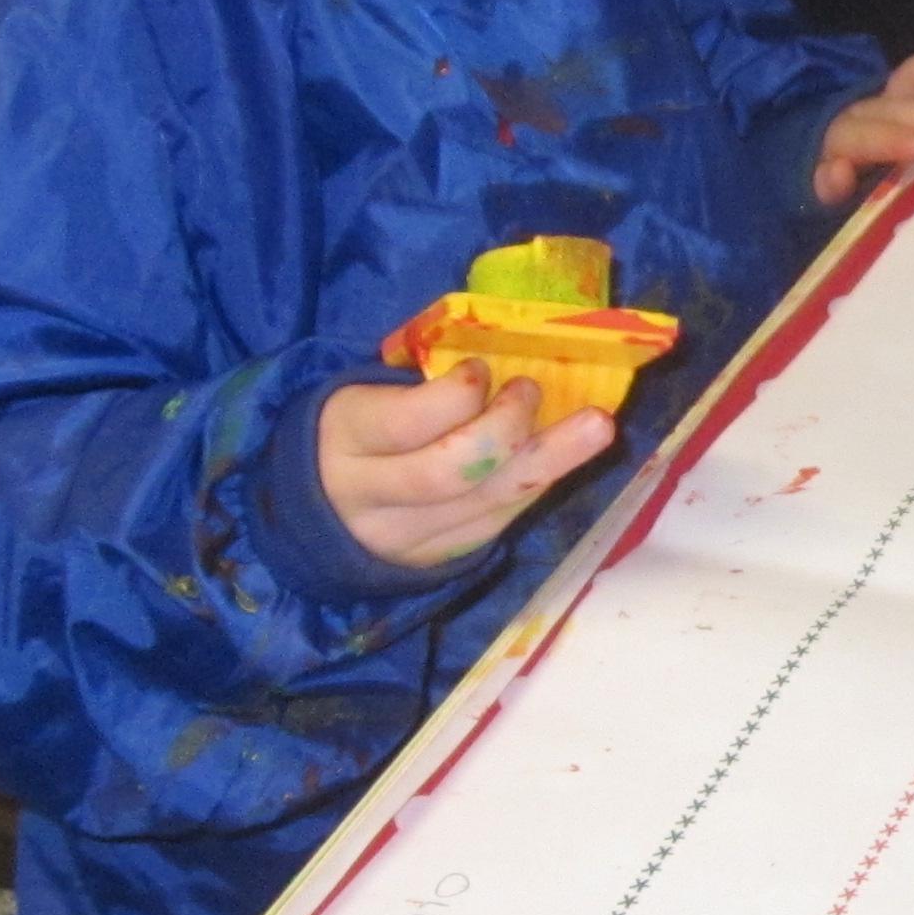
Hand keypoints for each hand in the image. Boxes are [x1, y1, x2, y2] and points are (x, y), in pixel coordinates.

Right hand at [318, 367, 614, 570]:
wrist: (318, 506)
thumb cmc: (359, 428)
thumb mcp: (367, 393)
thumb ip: (421, 382)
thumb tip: (506, 355)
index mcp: (346, 436)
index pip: (405, 422)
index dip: (456, 395)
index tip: (481, 370)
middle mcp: (369, 495)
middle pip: (449, 472)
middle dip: (506, 429)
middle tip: (531, 390)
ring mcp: (404, 536)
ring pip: (485, 505)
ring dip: (548, 462)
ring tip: (594, 426)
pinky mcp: (437, 559)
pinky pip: (497, 523)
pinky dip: (535, 486)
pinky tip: (564, 457)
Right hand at [812, 53, 913, 201]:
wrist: (836, 188)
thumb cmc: (904, 172)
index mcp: (897, 101)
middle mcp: (867, 115)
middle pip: (894, 107)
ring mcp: (838, 147)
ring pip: (855, 134)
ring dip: (888, 139)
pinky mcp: (820, 183)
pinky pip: (819, 177)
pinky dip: (830, 177)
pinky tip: (841, 177)